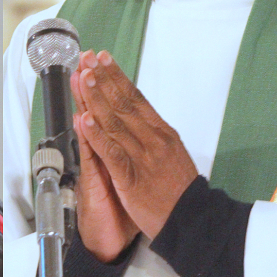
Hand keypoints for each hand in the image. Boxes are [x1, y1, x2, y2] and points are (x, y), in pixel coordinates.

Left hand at [76, 50, 197, 238]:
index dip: (117, 76)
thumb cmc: (179, 189)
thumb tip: (138, 112)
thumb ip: (153, 131)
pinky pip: (111, 153)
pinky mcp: (131, 178)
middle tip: (87, 58)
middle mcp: (152, 139)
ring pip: (114, 122)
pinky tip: (84, 120)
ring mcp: (142, 157)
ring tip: (83, 78)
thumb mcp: (172, 151)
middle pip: (123, 103)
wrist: (193, 219)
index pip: (135, 97)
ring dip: (96, 98)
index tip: (103, 59)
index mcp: (161, 132)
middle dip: (102, 78)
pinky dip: (97, 136)